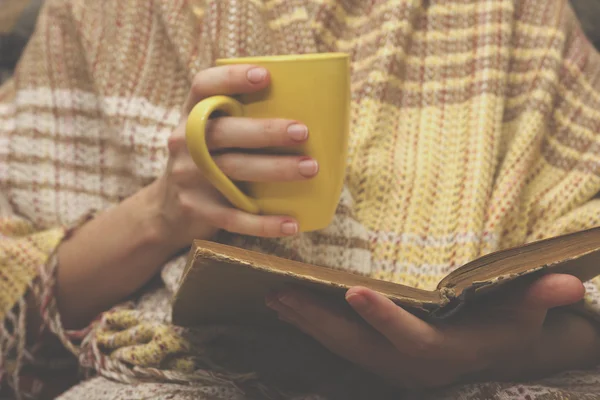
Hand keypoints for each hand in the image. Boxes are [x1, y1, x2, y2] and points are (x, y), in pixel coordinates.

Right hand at [147, 65, 317, 250]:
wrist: (167, 209)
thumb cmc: (207, 161)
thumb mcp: (210, 136)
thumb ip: (240, 121)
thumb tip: (308, 112)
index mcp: (191, 116)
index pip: (203, 87)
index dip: (231, 78)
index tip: (265, 76)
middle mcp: (184, 142)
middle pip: (224, 132)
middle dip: (265, 131)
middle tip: (302, 132)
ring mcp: (188, 177)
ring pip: (234, 171)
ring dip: (275, 169)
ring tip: (310, 168)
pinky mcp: (197, 210)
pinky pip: (234, 217)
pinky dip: (265, 222)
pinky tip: (292, 223)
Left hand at [266, 274, 599, 387]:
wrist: (490, 356)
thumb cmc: (507, 328)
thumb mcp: (526, 314)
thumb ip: (539, 298)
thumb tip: (567, 283)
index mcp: (444, 352)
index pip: (411, 339)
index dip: (384, 319)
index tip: (353, 292)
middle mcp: (409, 365)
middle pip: (358, 346)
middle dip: (319, 321)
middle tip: (282, 294)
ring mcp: (389, 365)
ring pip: (341, 347)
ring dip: (306, 322)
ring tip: (274, 298)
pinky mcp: (377, 358)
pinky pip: (339, 344)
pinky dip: (312, 326)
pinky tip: (289, 308)